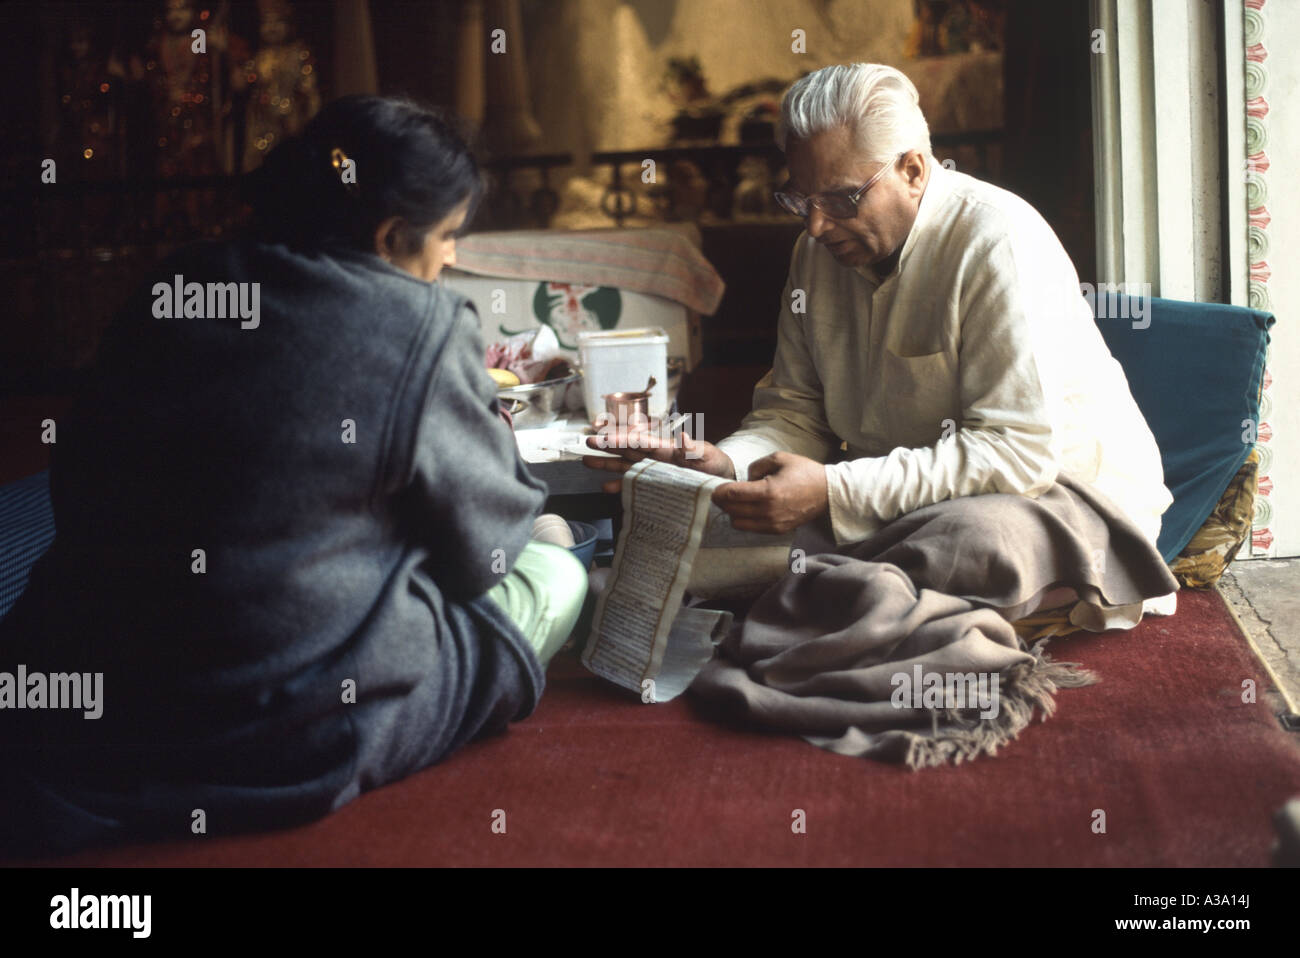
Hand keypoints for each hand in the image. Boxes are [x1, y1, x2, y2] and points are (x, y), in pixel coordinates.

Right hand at [583, 424, 734, 493]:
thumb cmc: (715, 464)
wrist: (720, 481)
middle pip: (627, 451)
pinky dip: (619, 486)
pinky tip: (605, 487)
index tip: (607, 437)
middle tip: (589, 442)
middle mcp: (655, 458)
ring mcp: (652, 470)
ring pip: (625, 465)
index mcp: (666, 448)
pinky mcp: (653, 484)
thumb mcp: (707, 456)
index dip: (623, 439)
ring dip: (606, 464)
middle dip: (608, 447)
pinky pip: (633, 485)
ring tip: (587, 461)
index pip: (640, 442)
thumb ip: (693, 449)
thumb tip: (683, 438)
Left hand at [710, 451, 827, 533]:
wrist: (827, 493)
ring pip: (738, 523)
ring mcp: (773, 524)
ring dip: (733, 513)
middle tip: (722, 494)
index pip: (733, 495)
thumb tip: (745, 478)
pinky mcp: (777, 531)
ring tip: (737, 502)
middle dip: (723, 502)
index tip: (716, 488)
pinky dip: (745, 520)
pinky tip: (749, 509)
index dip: (720, 492)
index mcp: (768, 491)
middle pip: (732, 510)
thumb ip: (757, 466)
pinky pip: (751, 529)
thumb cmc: (804, 472)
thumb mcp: (779, 458)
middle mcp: (768, 511)